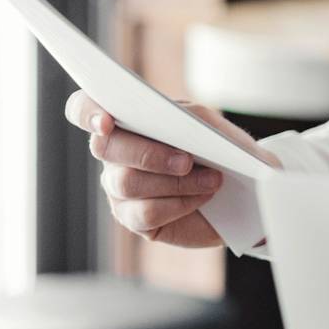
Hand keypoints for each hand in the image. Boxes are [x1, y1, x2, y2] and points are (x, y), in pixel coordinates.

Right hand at [63, 91, 278, 247]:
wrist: (244, 191)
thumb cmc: (222, 150)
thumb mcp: (207, 124)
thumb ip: (180, 116)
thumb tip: (162, 122)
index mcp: (127, 120)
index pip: (83, 109)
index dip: (87, 113)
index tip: (107, 122)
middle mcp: (115, 152)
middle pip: (104, 148)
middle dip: (148, 154)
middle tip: (187, 160)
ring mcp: (118, 187)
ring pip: (126, 182)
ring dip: (175, 181)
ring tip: (212, 180)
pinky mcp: (132, 218)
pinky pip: (144, 212)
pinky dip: (180, 203)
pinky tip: (203, 197)